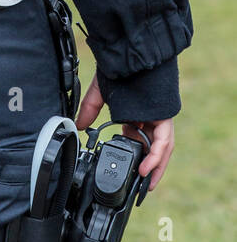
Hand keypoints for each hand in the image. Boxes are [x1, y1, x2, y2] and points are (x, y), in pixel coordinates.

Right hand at [75, 73, 174, 189]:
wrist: (130, 54)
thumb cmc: (119, 69)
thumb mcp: (100, 93)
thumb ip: (90, 109)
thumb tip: (77, 125)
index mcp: (138, 115)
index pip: (141, 140)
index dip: (137, 156)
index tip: (129, 170)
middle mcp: (150, 118)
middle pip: (155, 148)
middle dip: (150, 168)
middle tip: (141, 187)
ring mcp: (159, 117)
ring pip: (162, 148)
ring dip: (155, 167)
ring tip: (145, 183)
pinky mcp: (164, 116)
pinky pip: (163, 142)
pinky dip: (155, 156)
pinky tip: (145, 168)